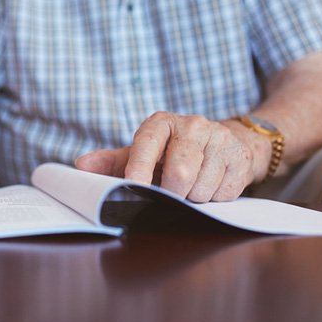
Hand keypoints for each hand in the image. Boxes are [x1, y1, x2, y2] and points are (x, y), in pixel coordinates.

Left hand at [75, 112, 267, 201]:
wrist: (224, 142)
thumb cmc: (172, 152)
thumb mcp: (142, 153)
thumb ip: (111, 162)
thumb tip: (80, 167)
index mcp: (160, 123)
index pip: (147, 144)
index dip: (139, 168)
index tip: (133, 186)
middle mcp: (192, 125)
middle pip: (179, 172)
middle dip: (172, 193)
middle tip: (169, 193)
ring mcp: (219, 139)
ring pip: (202, 187)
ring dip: (193, 198)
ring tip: (190, 186)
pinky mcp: (240, 157)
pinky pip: (224, 193)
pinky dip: (214, 198)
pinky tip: (211, 185)